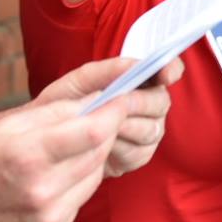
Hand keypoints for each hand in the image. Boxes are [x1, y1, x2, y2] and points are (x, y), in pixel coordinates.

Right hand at [0, 71, 128, 221]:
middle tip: (100, 115)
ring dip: (93, 155)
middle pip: (99, 152)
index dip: (114, 111)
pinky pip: (81, 197)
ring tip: (70, 145)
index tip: (121, 97)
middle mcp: (41, 190)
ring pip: (95, 174)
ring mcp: (48, 216)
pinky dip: (79, 180)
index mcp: (28, 155)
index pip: (94, 131)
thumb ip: (55, 112)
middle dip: (105, 130)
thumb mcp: (7, 125)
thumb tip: (96, 100)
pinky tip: (58, 172)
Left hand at [37, 56, 183, 176]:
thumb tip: (130, 65)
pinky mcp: (140, 155)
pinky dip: (119, 149)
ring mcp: (149, 131)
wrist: (50, 140)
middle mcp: (151, 105)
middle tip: (117, 105)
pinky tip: (102, 147)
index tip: (166, 75)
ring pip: (151, 129)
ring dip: (126, 128)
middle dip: (139, 103)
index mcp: (140, 80)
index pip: (168, 69)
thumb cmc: (65, 105)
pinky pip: (139, 153)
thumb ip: (104, 72)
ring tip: (101, 128)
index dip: (171, 69)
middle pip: (161, 102)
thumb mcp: (77, 83)